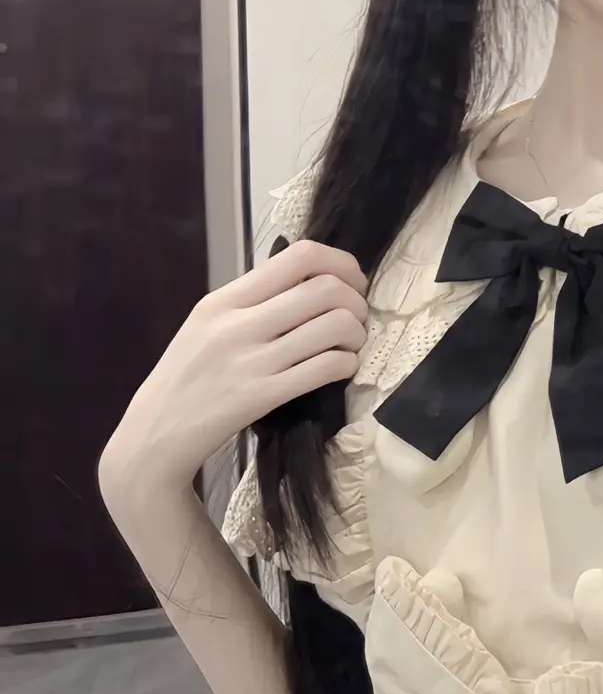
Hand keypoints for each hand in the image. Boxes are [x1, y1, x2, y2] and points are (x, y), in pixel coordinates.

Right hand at [99, 240, 369, 504]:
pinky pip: (326, 367)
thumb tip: (309, 281)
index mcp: (223, 300)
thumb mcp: (206, 326)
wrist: (153, 437)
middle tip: (356, 320)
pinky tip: (342, 369)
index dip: (341, 263)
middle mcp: (236, 324)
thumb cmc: (186, 379)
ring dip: (357, 334)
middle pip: (326, 288)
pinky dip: (347, 364)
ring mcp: (249, 361)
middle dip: (357, 301)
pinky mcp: (260, 397)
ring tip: (350, 346)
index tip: (352, 282)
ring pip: (334, 325)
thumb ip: (252, 302)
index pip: (299, 256)